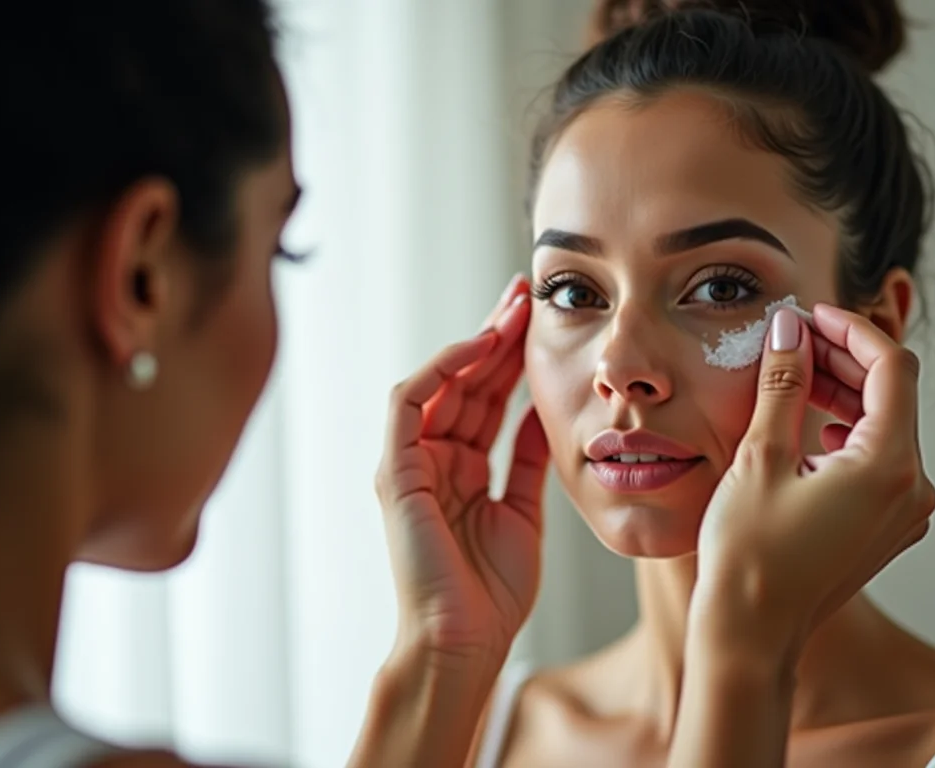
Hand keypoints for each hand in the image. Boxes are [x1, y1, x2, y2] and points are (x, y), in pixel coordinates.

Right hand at [375, 275, 548, 669]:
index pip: (485, 399)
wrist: (466, 640)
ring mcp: (409, 464)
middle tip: (526, 295)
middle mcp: (432, 460)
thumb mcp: (523, 510)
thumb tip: (540, 414)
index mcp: (461, 470)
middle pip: (463, 382)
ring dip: (474, 344)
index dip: (510, 358)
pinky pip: (409, 405)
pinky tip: (477, 347)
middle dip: (495, 335)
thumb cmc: (493, 592)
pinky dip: (441, 371)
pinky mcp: (395, 471)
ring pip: (438, 384)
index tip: (539, 322)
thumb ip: (525, 460)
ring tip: (511, 310)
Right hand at [692, 304, 934, 651]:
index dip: (851, 330)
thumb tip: (791, 330)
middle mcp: (912, 489)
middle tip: (794, 338)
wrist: (752, 634)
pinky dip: (845, 431)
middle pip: (892, 396)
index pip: (891, 368)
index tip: (812, 315)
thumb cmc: (750, 555)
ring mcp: (904, 513)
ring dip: (842, 394)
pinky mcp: (886, 528)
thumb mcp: (761, 457)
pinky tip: (806, 425)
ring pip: (884, 428)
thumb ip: (783, 384)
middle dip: (843, 359)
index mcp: (890, 467)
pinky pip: (877, 462)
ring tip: (792, 375)